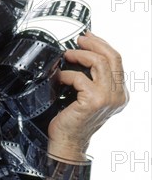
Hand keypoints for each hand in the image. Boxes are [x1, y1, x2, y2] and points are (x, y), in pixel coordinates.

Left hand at [47, 31, 128, 159]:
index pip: (116, 61)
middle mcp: (118, 95)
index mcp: (119, 93)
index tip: (88, 38)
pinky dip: (67, 74)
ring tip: (67, 55)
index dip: (102, 45)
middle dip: (94, 44)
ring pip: (100, 63)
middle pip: (112, 57)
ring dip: (81, 55)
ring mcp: (108, 98)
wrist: (67, 142)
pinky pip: (80, 77)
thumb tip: (82, 54)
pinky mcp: (94, 100)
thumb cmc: (73, 120)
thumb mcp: (87, 96)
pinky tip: (59, 78)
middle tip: (79, 40)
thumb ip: (92, 79)